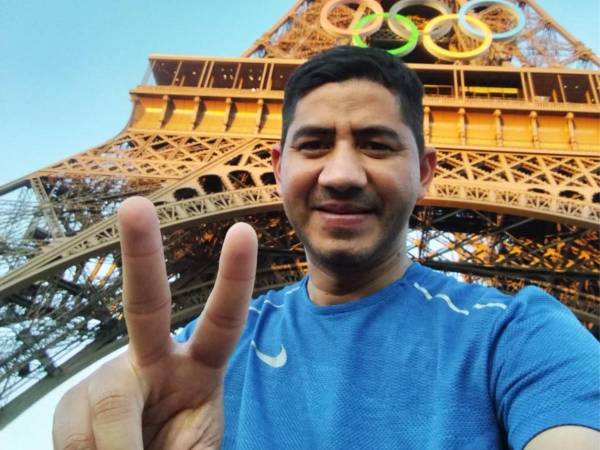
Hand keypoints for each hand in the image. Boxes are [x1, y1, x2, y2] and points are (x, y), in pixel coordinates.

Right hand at [52, 196, 257, 448]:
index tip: (242, 232)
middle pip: (146, 303)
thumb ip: (189, 445)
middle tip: (134, 206)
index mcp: (199, 371)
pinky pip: (74, 433)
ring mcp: (109, 379)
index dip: (233, 279)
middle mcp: (154, 361)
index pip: (222, 321)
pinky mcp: (72, 405)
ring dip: (117, 449)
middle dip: (141, 252)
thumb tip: (140, 446)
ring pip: (107, 402)